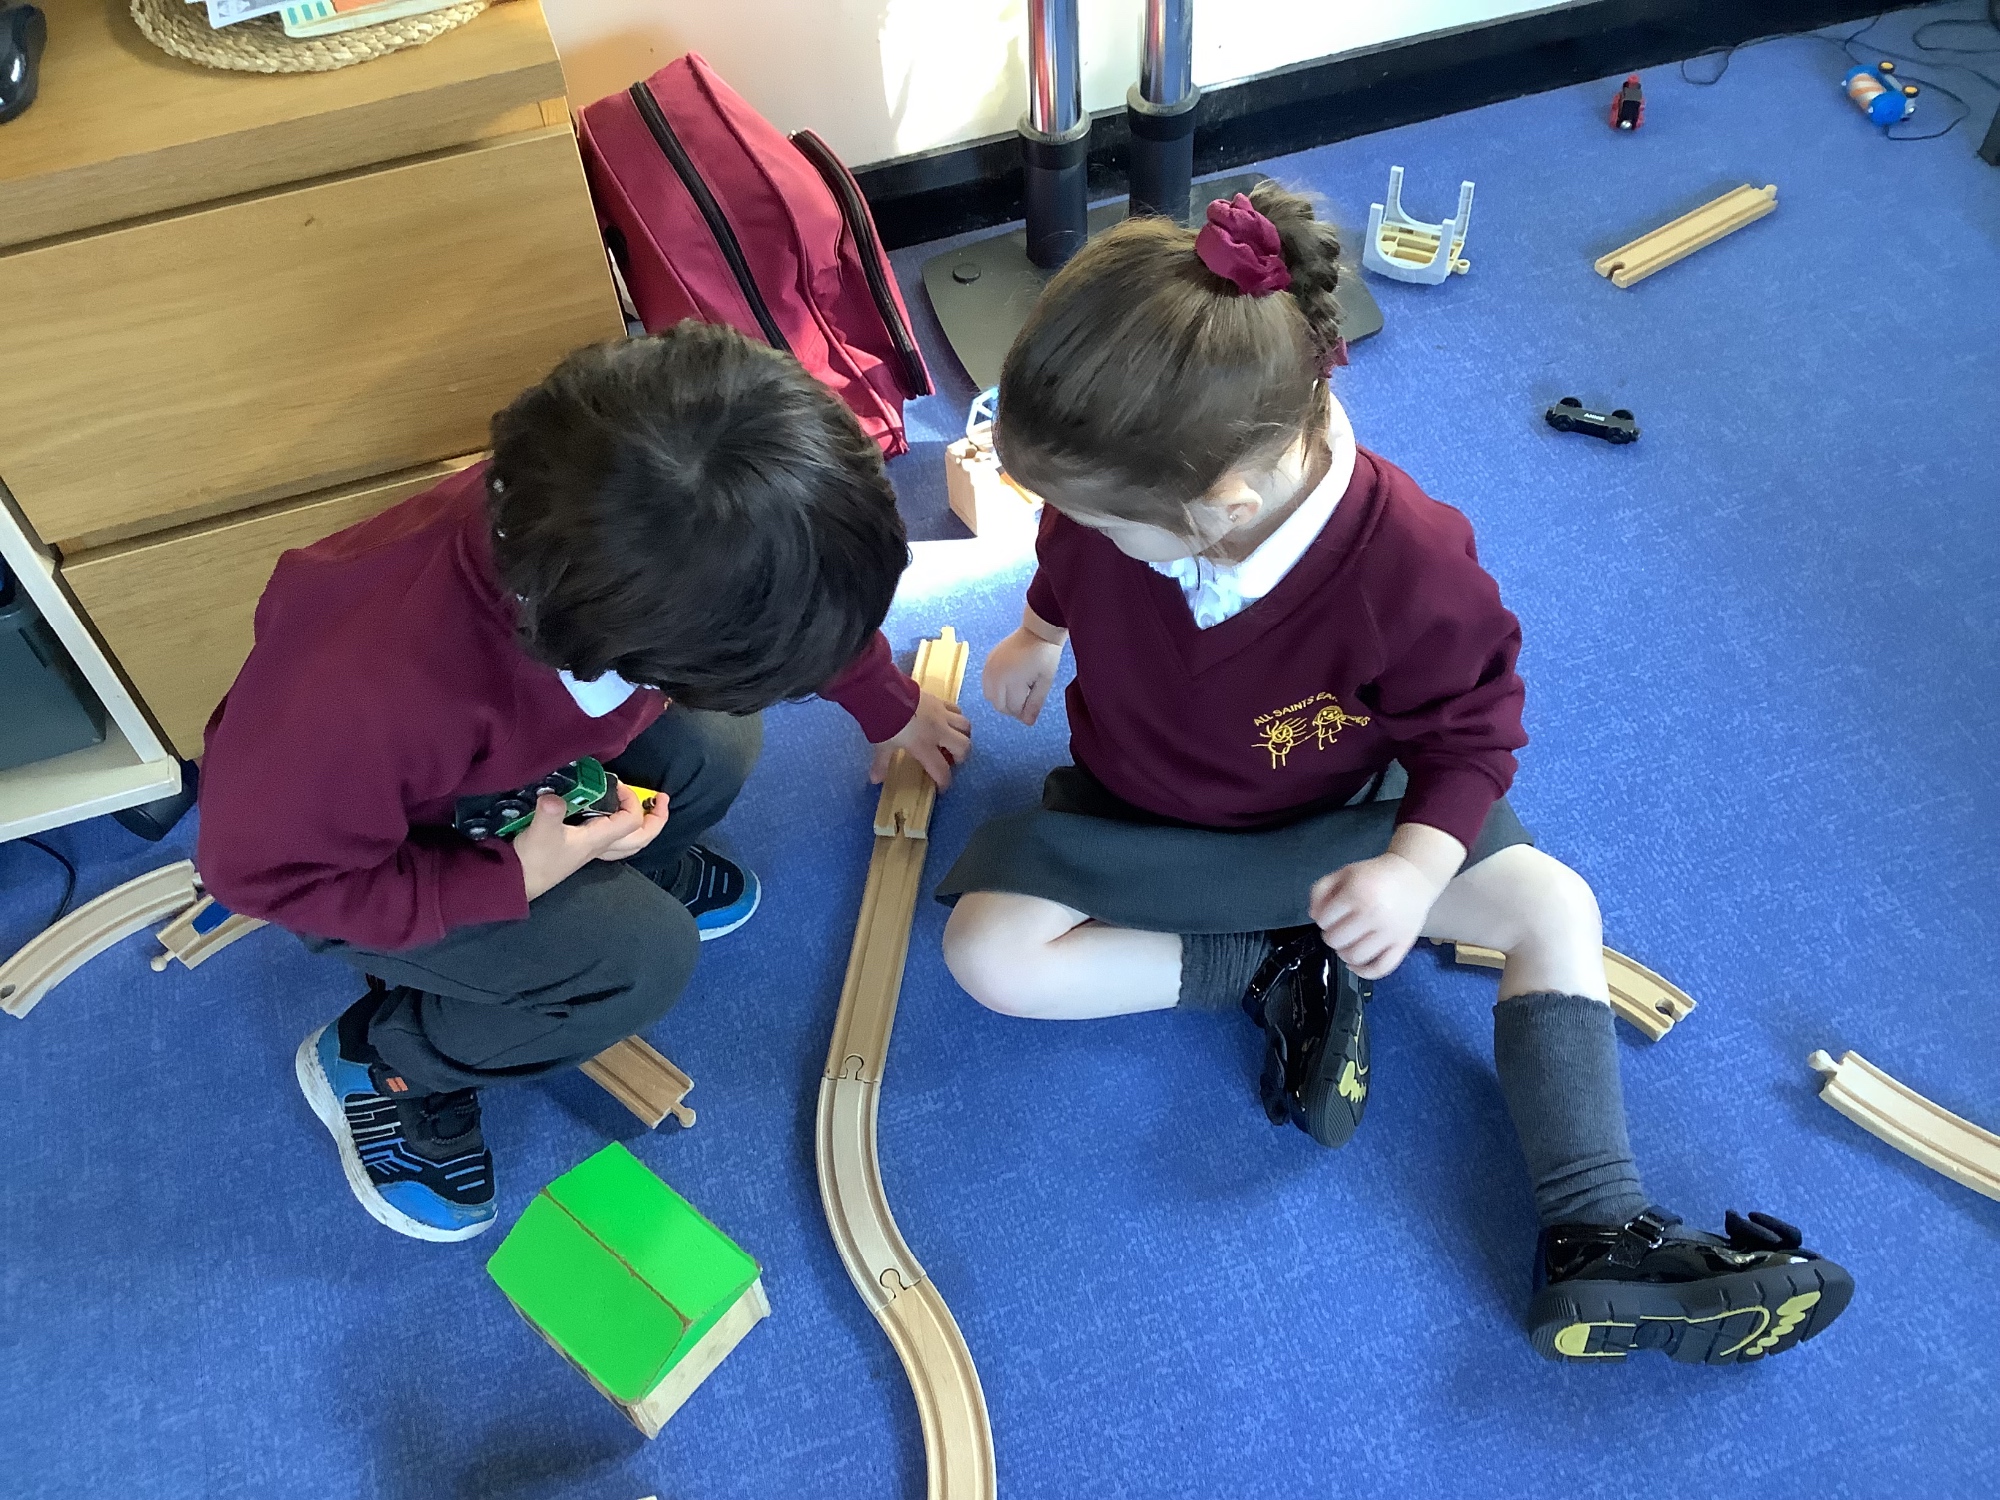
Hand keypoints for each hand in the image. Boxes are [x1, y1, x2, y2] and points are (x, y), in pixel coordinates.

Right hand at [514, 786, 666, 900]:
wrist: (518, 881)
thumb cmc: (533, 858)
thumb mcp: (540, 831)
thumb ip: (549, 814)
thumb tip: (554, 798)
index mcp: (598, 839)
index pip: (632, 821)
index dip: (632, 801)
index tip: (618, 784)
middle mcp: (602, 847)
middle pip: (642, 838)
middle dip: (657, 819)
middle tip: (661, 799)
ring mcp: (594, 852)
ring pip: (631, 843)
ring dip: (644, 827)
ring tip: (648, 809)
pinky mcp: (583, 852)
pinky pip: (615, 843)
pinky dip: (624, 831)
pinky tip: (614, 819)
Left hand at [868, 688, 971, 788]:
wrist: (884, 693)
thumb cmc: (883, 722)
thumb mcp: (882, 745)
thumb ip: (882, 763)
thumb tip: (875, 780)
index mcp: (925, 746)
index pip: (941, 770)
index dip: (944, 782)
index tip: (942, 787)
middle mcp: (939, 732)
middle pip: (964, 747)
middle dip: (961, 757)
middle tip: (950, 759)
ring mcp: (942, 714)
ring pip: (966, 726)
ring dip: (962, 736)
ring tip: (951, 739)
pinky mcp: (940, 701)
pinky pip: (957, 710)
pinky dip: (956, 717)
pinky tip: (946, 721)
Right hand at [982, 625, 1064, 725]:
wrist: (1037, 630)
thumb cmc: (1045, 656)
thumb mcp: (1045, 682)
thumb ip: (1035, 703)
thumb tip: (1027, 723)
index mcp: (1010, 681)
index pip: (1012, 708)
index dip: (1023, 712)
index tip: (1032, 706)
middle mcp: (995, 676)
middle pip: (998, 705)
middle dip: (1012, 707)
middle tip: (1026, 700)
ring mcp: (989, 668)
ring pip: (990, 696)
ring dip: (1002, 699)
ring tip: (1018, 690)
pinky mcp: (987, 661)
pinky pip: (986, 683)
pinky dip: (996, 688)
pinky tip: (1009, 682)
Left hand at [1308, 852, 1443, 980]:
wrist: (1414, 876)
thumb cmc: (1375, 875)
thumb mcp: (1344, 873)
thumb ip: (1321, 890)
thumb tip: (1313, 916)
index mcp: (1356, 893)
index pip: (1324, 920)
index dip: (1323, 919)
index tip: (1332, 915)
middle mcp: (1374, 914)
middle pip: (1336, 940)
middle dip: (1332, 936)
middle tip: (1339, 929)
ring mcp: (1390, 932)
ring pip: (1355, 957)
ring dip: (1344, 954)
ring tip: (1348, 943)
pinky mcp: (1403, 944)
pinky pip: (1381, 968)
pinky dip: (1364, 972)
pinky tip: (1356, 964)